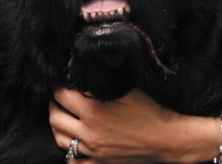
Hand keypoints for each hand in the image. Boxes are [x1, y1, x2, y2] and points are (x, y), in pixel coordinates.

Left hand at [50, 87, 217, 162]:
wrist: (167, 140)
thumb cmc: (151, 111)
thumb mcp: (128, 90)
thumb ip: (105, 80)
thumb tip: (88, 67)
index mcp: (94, 111)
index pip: (62, 95)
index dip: (60, 85)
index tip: (63, 80)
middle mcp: (89, 133)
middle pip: (55, 118)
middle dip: (55, 104)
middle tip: (60, 95)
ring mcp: (92, 151)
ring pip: (60, 139)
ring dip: (58, 126)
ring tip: (63, 116)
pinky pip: (72, 161)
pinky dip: (69, 151)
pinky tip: (74, 142)